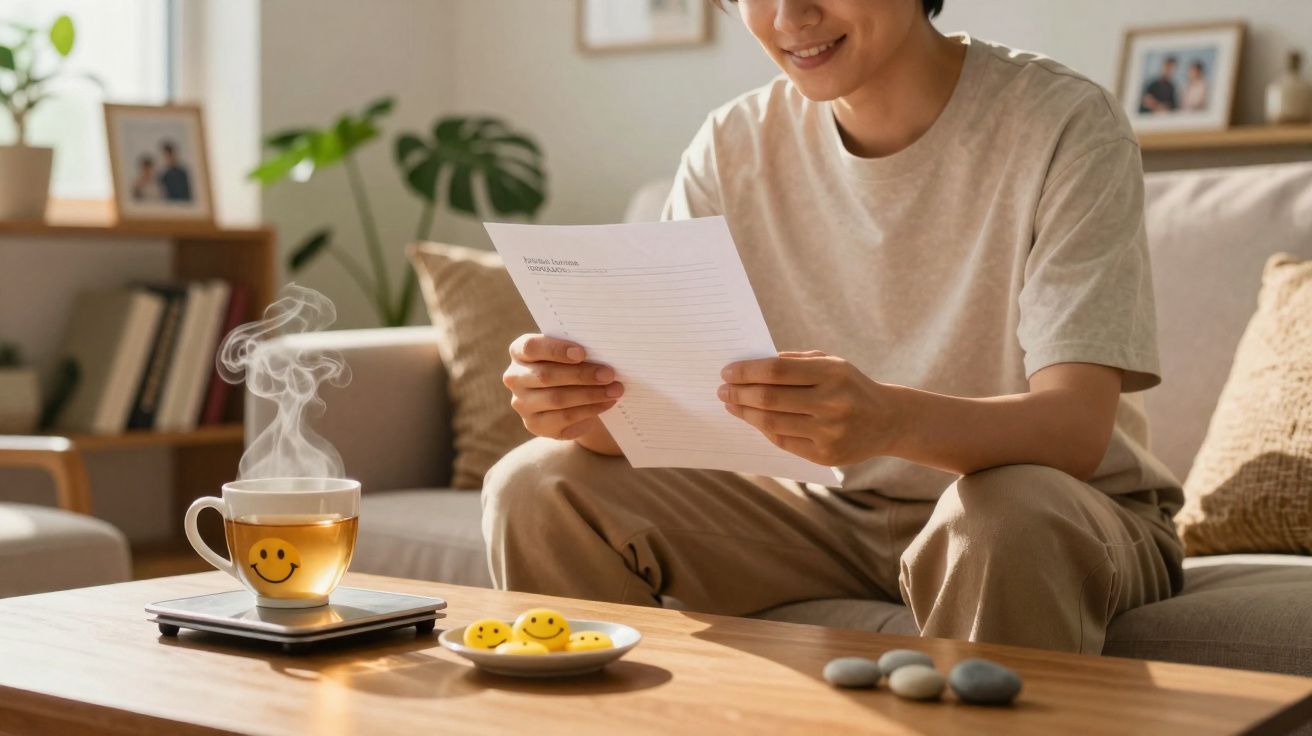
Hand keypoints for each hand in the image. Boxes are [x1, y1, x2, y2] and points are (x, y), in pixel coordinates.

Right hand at [503, 334, 623, 444]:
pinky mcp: (535, 425)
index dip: (556, 350)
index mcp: (519, 352)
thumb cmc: (570, 365)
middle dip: (581, 375)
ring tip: (615, 390)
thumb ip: (577, 350)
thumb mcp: (570, 353)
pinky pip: (565, 418)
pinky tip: (607, 403)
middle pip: (545, 376)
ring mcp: (522, 404)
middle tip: (609, 374)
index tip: (582, 353)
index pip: (531, 347)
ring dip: (590, 394)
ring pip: (556, 399)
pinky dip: (590, 410)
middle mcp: (515, 377)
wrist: (569, 396)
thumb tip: (603, 352)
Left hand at [718, 351, 898, 465]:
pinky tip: (753, 420)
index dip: (747, 372)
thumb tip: (749, 366)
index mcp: (832, 374)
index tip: (727, 372)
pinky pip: (783, 441)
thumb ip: (793, 362)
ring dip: (745, 413)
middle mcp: (832, 403)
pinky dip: (763, 429)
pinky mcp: (826, 455)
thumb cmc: (849, 386)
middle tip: (722, 390)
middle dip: (739, 393)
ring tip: (732, 405)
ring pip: (772, 423)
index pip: (777, 371)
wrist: (888, 421)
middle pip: (770, 399)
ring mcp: (829, 432)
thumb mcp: (830, 363)